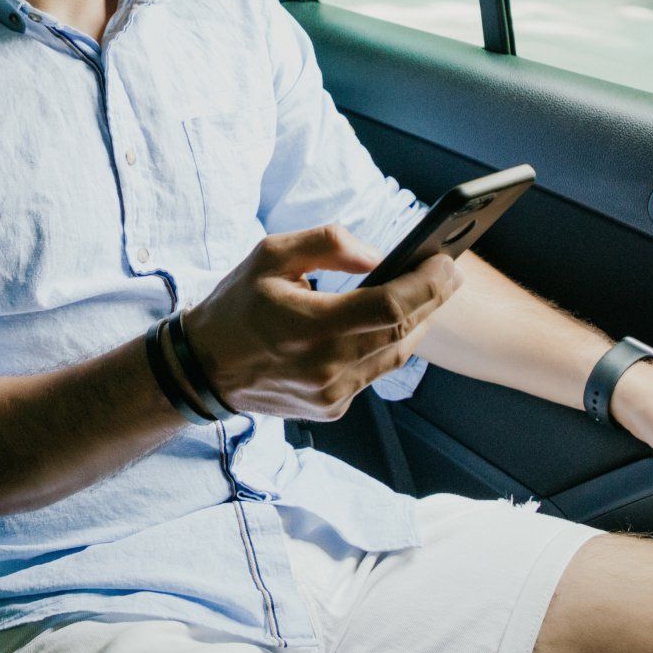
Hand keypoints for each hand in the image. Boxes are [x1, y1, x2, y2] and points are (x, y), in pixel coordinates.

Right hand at [182, 225, 462, 421]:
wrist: (205, 367)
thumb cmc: (237, 304)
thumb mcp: (270, 254)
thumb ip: (328, 244)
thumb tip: (378, 255)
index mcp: (310, 324)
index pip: (391, 307)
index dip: (428, 284)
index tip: (446, 261)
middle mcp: (326, 366)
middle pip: (404, 333)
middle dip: (433, 299)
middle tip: (446, 273)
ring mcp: (332, 393)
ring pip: (395, 356)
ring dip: (416, 324)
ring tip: (424, 295)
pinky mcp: (332, 408)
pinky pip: (372, 373)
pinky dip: (383, 346)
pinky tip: (383, 325)